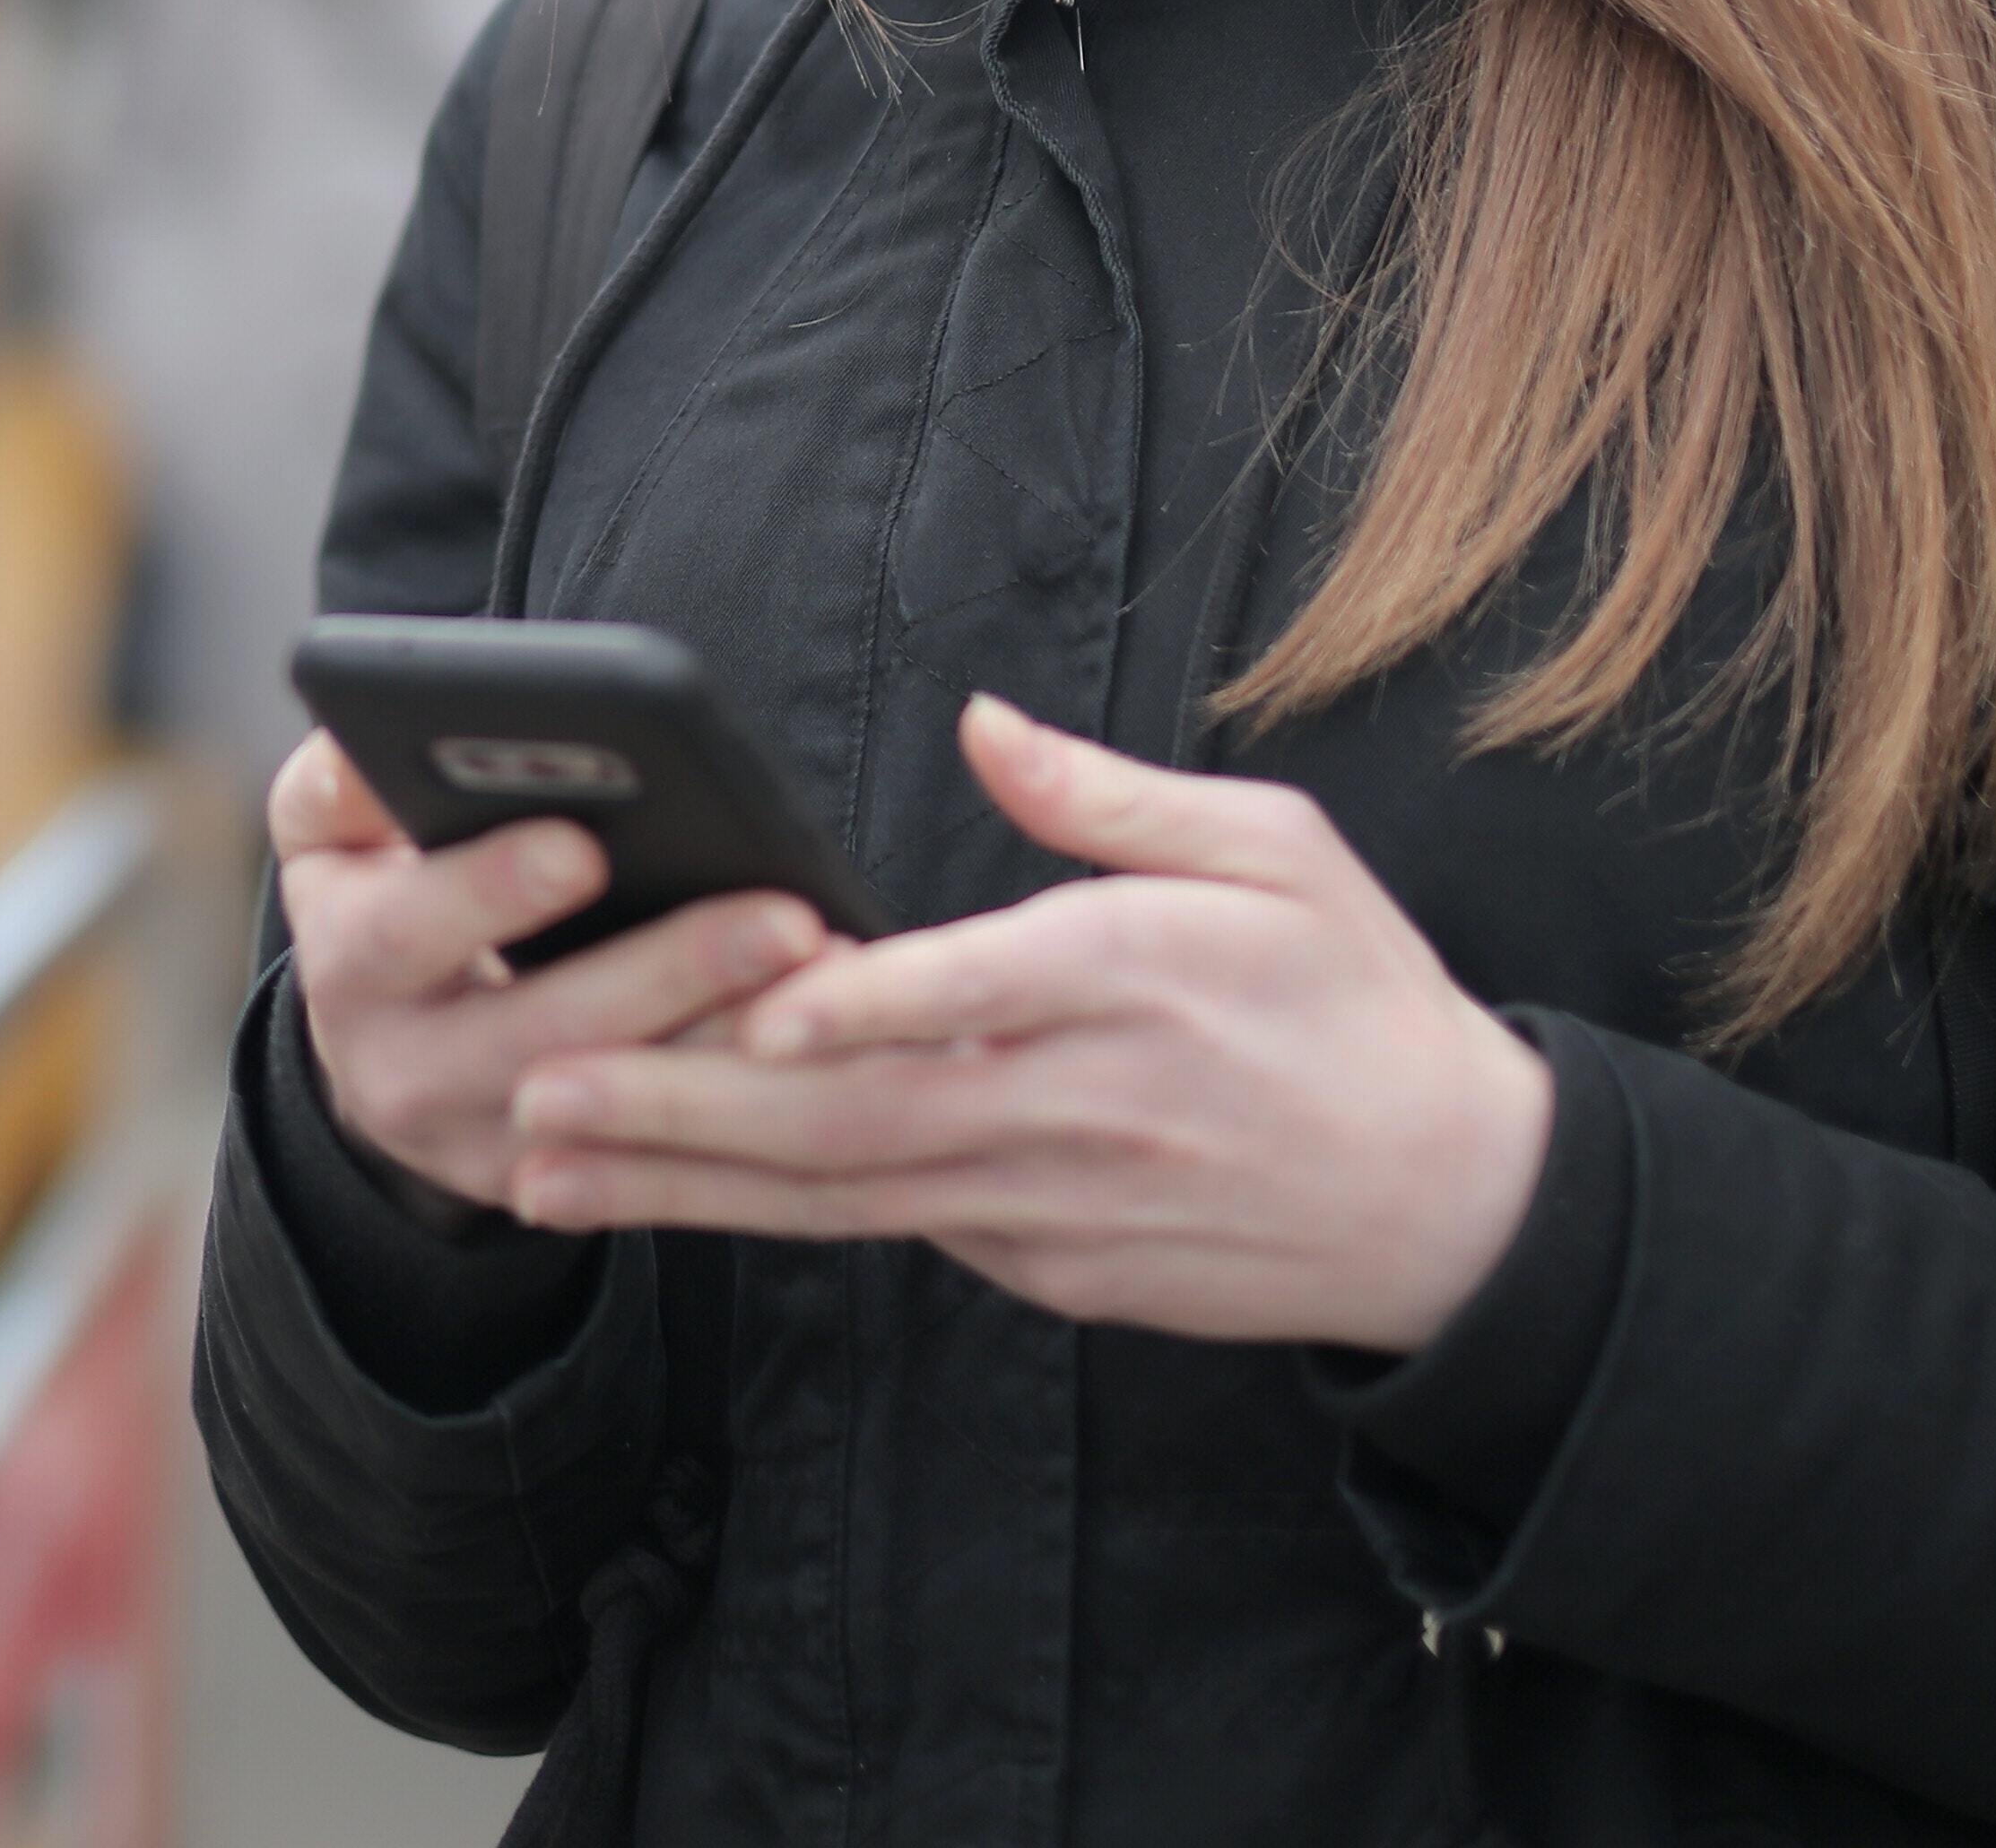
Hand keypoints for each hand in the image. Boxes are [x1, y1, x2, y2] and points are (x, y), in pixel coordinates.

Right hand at [270, 727, 828, 1217]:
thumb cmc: (379, 906)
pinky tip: (821, 1037)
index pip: (404, 933)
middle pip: (545, 1034)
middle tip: (779, 919)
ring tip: (827, 971)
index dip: (488, 893)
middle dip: (669, 973)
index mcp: (348, 969)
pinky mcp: (564, 1189)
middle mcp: (406, 1074)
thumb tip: (364, 739)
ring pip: (625, 1110)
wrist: (384, 1058)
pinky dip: (745, 1097)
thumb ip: (338, 784)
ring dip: (732, 1041)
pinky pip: (667, 1155)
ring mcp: (490, 1146)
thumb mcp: (329, 840)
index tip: (583, 844)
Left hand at [491, 690, 1551, 1350]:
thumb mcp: (1277, 850)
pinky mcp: (1051, 1271)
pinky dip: (774, 1217)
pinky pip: (891, 1234)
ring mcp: (1056, 1208)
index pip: (972, 996)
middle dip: (683, 1108)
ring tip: (542, 1162)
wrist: (1458, 1206)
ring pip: (843, 1195)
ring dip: (686, 1182)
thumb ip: (1112, 798)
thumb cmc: (1362, 999)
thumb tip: (984, 723)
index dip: (856, 1005)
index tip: (746, 999)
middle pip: (856, 1116)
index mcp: (1132, 981)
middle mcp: (1076, 1107)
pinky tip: (665, 1194)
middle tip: (537, 1088)